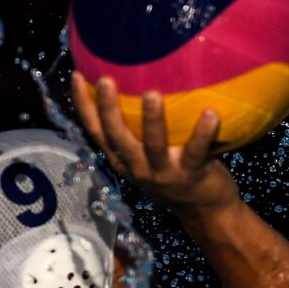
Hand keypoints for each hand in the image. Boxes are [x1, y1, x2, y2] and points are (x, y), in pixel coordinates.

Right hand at [71, 72, 241, 213]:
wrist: (203, 212)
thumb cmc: (175, 173)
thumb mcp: (147, 157)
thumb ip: (138, 130)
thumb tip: (139, 82)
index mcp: (122, 159)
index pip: (96, 131)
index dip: (83, 105)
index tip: (77, 75)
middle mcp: (137, 167)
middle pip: (116, 137)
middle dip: (108, 109)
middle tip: (106, 80)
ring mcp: (163, 173)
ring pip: (153, 145)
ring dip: (152, 120)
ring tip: (151, 94)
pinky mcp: (191, 174)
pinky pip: (196, 150)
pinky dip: (203, 132)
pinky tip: (211, 113)